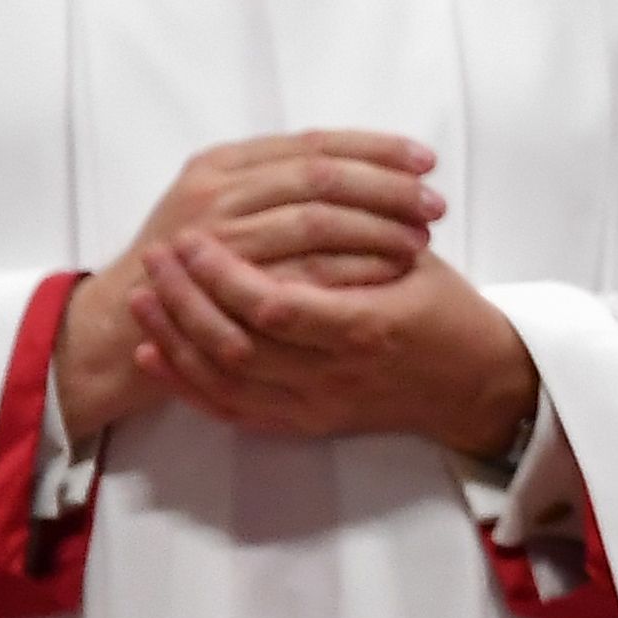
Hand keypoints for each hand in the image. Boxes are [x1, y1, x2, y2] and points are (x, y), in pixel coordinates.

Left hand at [128, 240, 540, 453]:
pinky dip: (186, 383)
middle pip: (236, 345)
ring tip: (145, 295)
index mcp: (369, 328)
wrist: (473, 386)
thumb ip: (355, 235)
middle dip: (186, 297)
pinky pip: (231, 411)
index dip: (223, 275)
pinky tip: (158, 350)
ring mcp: (317, 405)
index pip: (274, 307)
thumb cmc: (447, 312)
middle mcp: (337, 374)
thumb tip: (290, 193)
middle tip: (160, 256)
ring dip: (175, 335)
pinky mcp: (305, 423)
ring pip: (224, 380)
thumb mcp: (417, 262)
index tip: (195, 238)